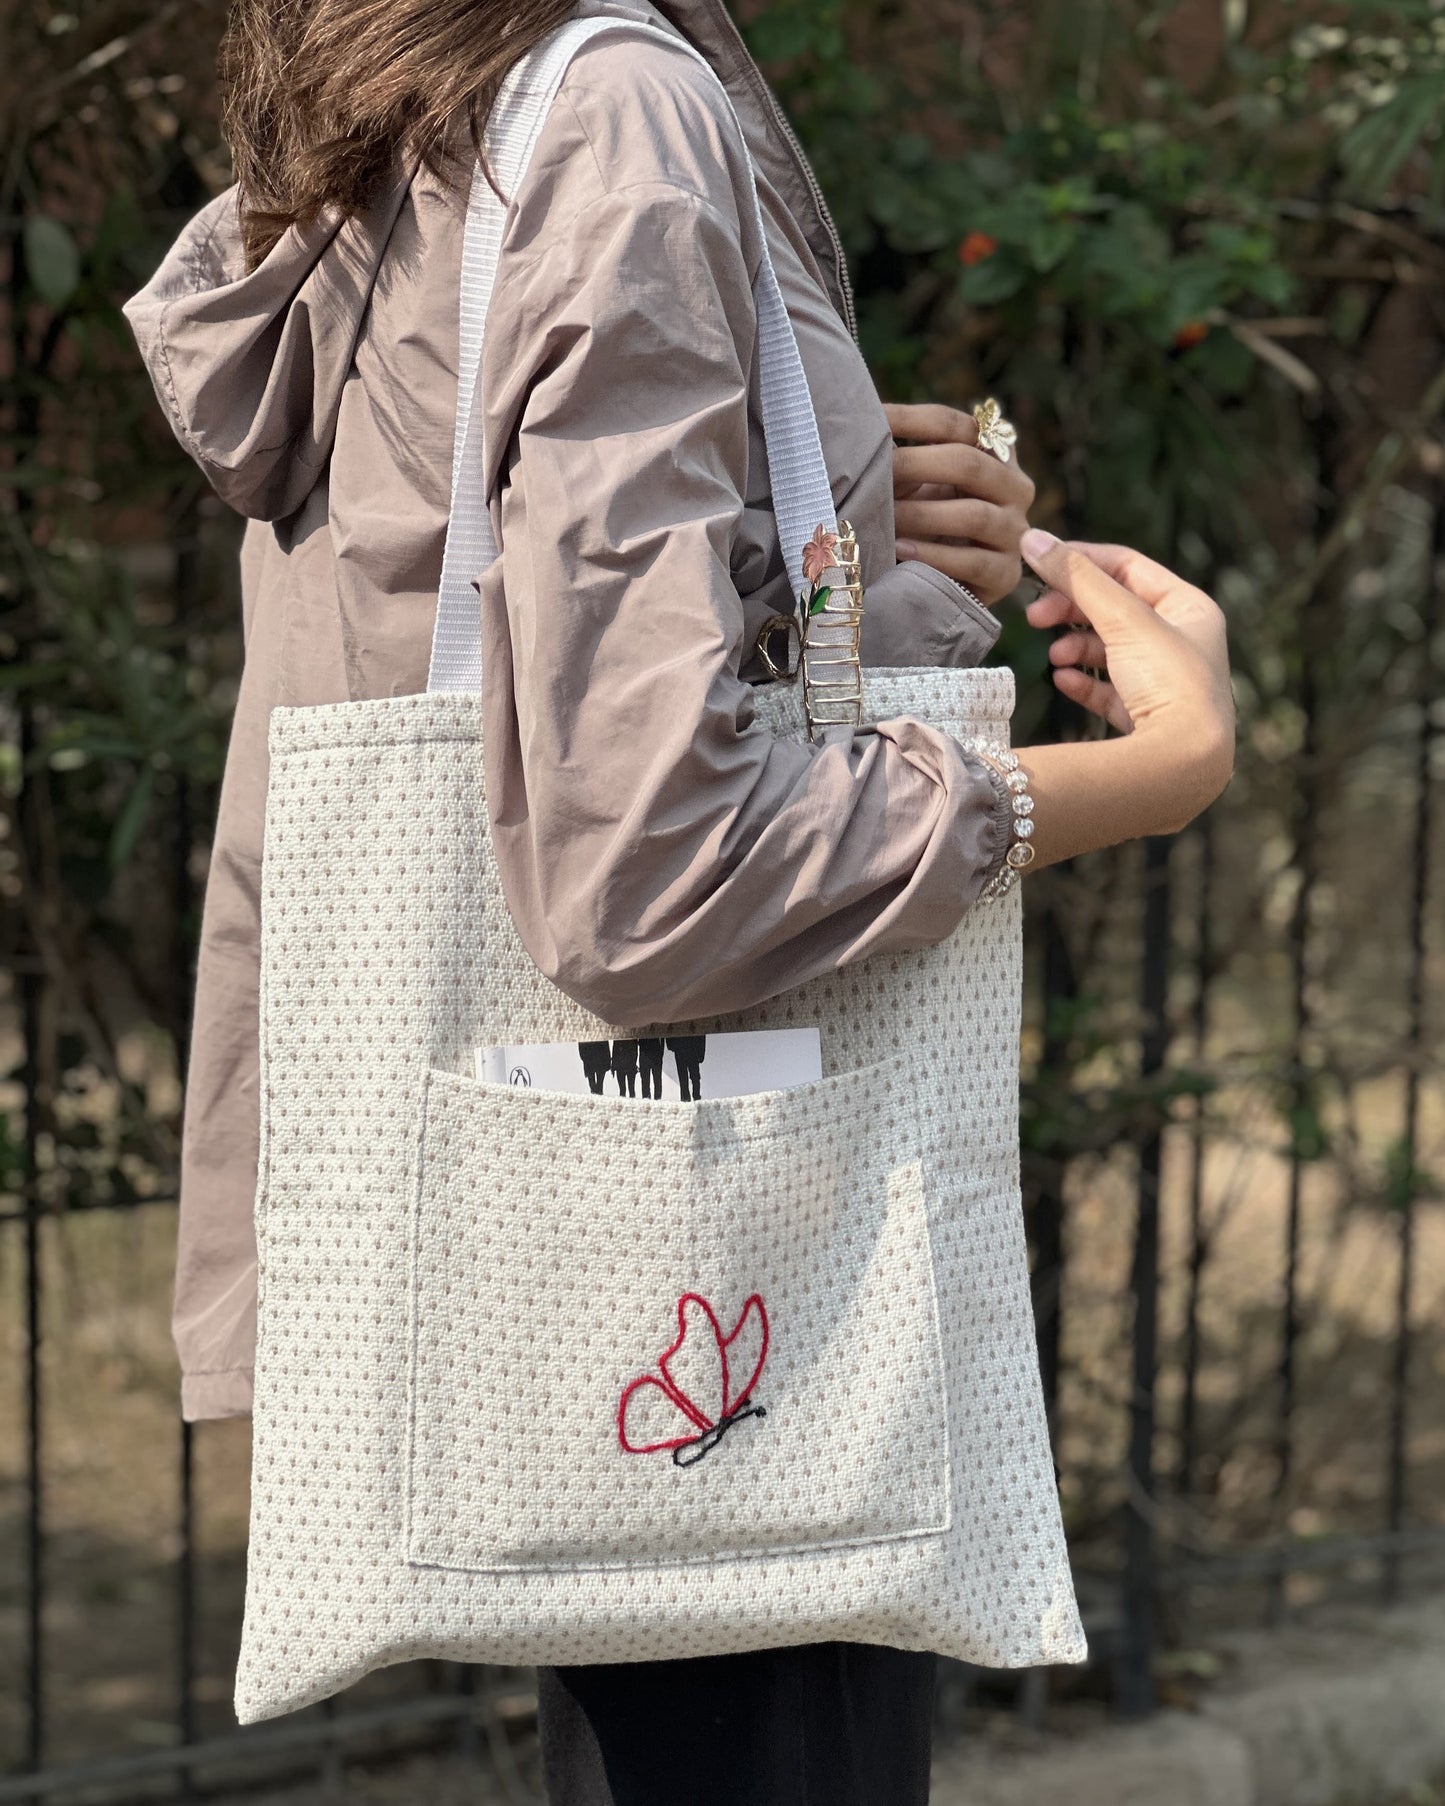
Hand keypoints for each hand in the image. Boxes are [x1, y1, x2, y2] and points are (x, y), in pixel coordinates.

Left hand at [883, 401, 1035, 606]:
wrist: (936, 582)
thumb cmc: (918, 521)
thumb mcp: (912, 481)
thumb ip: (900, 451)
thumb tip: (865, 416)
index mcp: (995, 456)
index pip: (963, 427)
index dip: (916, 420)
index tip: (875, 420)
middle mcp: (1014, 489)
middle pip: (971, 465)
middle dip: (917, 465)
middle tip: (878, 469)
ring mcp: (1015, 533)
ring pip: (975, 515)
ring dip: (923, 515)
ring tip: (885, 516)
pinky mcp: (1005, 575)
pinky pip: (974, 562)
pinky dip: (933, 556)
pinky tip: (901, 550)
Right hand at [1009, 530, 1234, 858]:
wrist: (1185, 764)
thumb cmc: (1169, 684)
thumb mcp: (1122, 620)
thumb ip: (1076, 578)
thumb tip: (1032, 538)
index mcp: (1190, 608)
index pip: (1128, 567)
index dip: (1082, 561)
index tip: (1040, 563)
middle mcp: (1183, 642)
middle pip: (1114, 607)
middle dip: (1072, 609)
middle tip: (1035, 615)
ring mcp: (1165, 683)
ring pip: (1109, 650)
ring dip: (1076, 647)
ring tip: (1056, 655)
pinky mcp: (1148, 719)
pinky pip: (1109, 691)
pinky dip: (1084, 682)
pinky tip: (1064, 680)